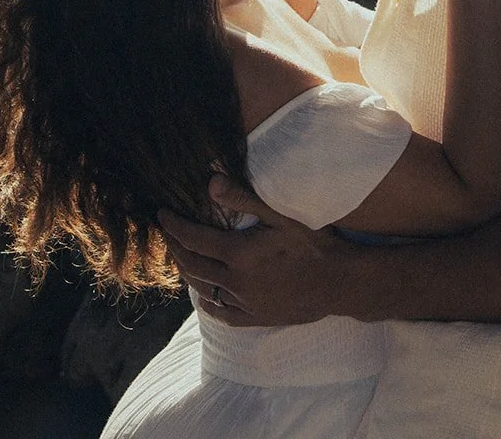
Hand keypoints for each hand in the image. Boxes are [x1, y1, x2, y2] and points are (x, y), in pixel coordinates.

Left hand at [158, 177, 350, 326]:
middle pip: (193, 265)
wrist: (339, 282)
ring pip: (204, 289)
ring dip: (188, 272)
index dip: (174, 226)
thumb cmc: (313, 243)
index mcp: (239, 254)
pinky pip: (223, 314)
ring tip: (180, 257)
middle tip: (167, 233)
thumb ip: (244, 199)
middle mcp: (237, 282)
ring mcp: (246, 303)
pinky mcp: (257, 318)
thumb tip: (210, 183)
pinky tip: (204, 295)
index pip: (194, 239)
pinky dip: (208, 302)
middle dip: (175, 247)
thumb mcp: (281, 214)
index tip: (161, 214)